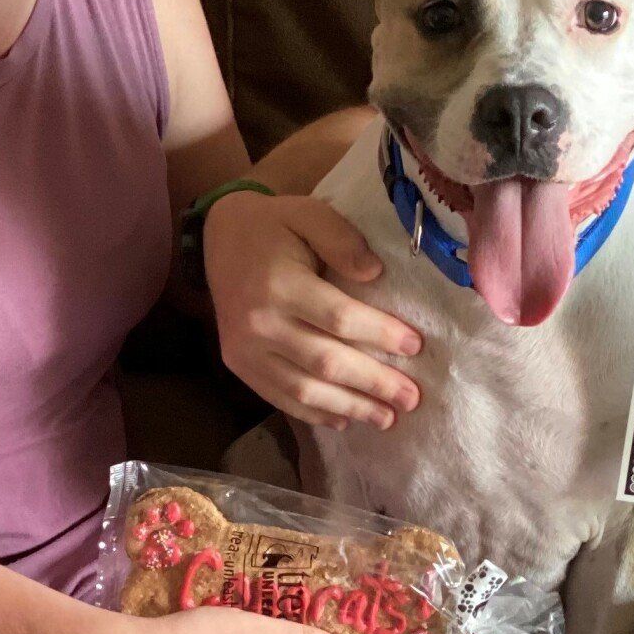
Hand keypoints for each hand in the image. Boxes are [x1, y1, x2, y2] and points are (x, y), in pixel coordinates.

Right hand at [207, 190, 421, 430]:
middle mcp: (259, 322)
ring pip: (304, 389)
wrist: (218, 238)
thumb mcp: (309, 213)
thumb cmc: (275, 225)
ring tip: (386, 418)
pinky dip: (314, 413)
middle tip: (411, 397)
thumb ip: (342, 240)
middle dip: (373, 383)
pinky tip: (345, 419)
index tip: (415, 346)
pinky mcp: (238, 364)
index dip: (380, 335)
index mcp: (279, 283)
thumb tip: (374, 274)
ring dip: (349, 407)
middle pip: (325, 362)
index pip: (339, 318)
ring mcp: (245, 349)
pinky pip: (279, 397)